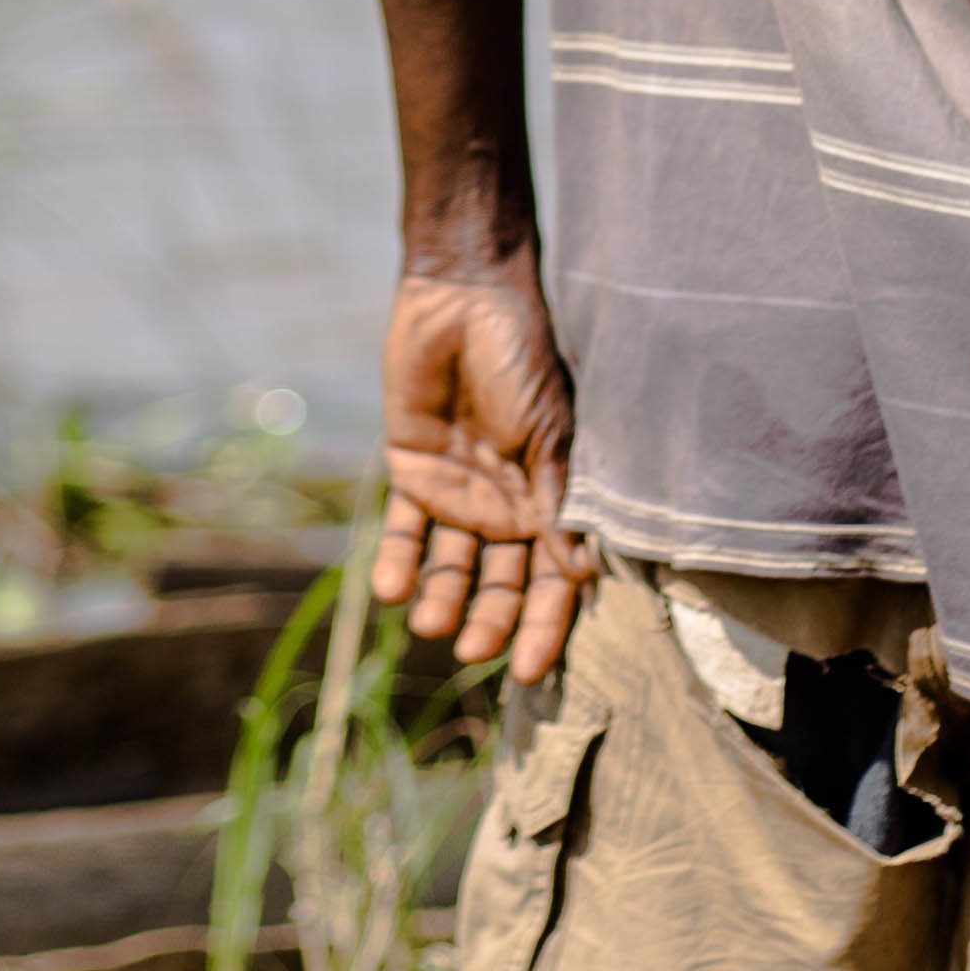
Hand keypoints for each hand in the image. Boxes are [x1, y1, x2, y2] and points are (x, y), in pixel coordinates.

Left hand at [376, 260, 586, 682]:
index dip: (544, 625)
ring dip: (440, 598)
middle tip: (469, 653)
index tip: (531, 671)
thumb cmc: (521, 357)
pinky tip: (388, 591)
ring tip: (426, 625)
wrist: (462, 299)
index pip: (552, 580)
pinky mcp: (411, 472)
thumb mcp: (549, 431)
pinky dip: (395, 561)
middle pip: (500, 584)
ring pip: (450, 566)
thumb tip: (581, 574)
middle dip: (489, 622)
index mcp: (551, 500)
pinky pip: (402, 530)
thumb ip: (558, 500)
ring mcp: (458, 493)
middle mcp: (506, 507)